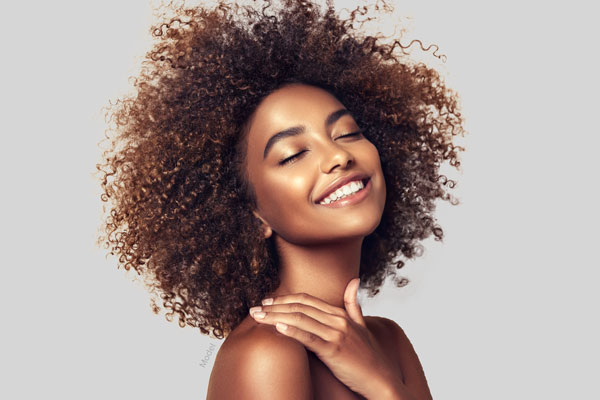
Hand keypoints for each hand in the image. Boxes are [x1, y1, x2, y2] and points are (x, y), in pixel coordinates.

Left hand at [249, 278, 406, 398]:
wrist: (381, 380)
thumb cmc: (370, 357)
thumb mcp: (363, 326)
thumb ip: (353, 304)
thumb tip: (354, 280)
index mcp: (340, 314)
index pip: (307, 300)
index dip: (285, 299)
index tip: (268, 301)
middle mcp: (337, 320)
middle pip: (300, 307)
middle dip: (274, 306)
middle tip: (255, 309)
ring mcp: (336, 334)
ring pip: (300, 319)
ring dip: (275, 316)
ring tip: (257, 317)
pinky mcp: (334, 350)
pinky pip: (309, 337)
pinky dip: (292, 330)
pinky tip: (277, 327)